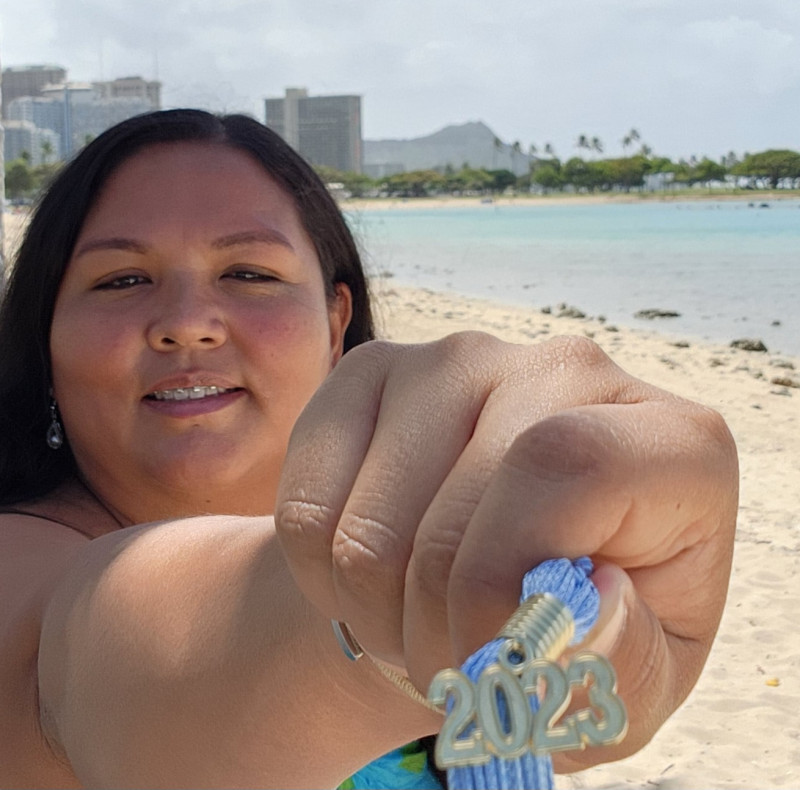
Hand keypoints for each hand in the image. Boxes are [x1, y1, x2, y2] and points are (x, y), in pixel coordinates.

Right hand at [275, 332, 737, 765]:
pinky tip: (370, 575)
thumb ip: (624, 660)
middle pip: (456, 510)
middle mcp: (566, 369)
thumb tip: (588, 598)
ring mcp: (458, 358)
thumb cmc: (572, 630)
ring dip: (374, 609)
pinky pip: (307, 496)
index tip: (493, 657)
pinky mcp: (374, 368)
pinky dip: (321, 570)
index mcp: (669, 441)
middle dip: (433, 627)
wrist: (486, 578)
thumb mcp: (624, 679)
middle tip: (447, 662)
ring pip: (369, 520)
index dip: (509, 581)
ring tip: (412, 621)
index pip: (571, 466)